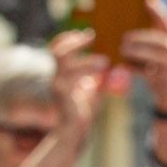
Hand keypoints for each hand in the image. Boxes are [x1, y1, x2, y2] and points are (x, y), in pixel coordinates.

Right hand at [46, 28, 107, 146]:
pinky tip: (102, 73)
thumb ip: (99, 79)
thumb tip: (111, 68)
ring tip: (105, 62)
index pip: (60, 49)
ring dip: (86, 60)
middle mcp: (56, 76)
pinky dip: (88, 71)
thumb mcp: (94, 91)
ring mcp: (57, 84)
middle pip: (57, 50)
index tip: (89, 34)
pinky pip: (73, 77)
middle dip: (74, 40)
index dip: (72, 39)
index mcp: (62, 74)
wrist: (75, 132)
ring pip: (65, 61)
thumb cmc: (83, 113)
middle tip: (91, 36)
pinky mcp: (62, 94)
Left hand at [121, 0, 166, 110]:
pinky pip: (147, 71)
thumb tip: (133, 14)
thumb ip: (149, 33)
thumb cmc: (158, 63)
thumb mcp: (158, 47)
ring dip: (135, 52)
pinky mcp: (164, 78)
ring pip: (152, 55)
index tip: (148, 1)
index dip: (159, 12)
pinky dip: (135, 68)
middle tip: (124, 40)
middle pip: (157, 41)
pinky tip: (126, 66)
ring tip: (122, 51)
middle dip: (139, 39)